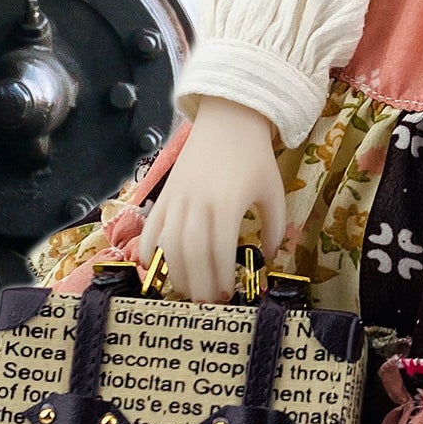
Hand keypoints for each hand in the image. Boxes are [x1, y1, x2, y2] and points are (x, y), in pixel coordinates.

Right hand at [146, 100, 289, 302]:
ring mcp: (177, 199)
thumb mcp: (274, 192)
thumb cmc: (254, 157)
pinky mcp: (165, 194)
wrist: (228, 120)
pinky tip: (154, 266)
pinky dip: (148, 249)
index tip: (228, 295)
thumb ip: (273, 228)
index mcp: (226, 205)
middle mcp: (197, 204)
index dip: (221, 277)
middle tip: (207, 302)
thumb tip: (266, 257)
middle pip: (191, 254)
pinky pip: (151, 226)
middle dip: (198, 284)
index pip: (219, 251)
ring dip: (176, 273)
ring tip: (187, 291)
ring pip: (168, 244)